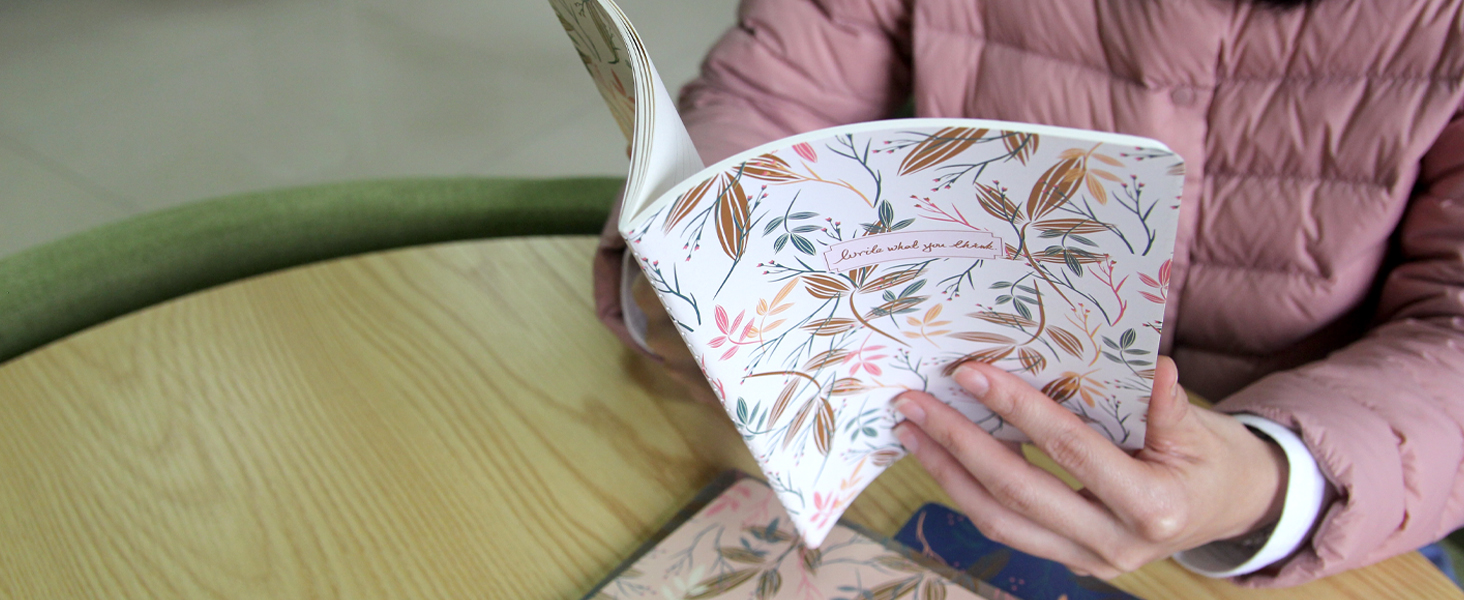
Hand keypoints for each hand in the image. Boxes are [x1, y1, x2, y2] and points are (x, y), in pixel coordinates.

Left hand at [892, 356, 1286, 578]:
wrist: (1230, 511)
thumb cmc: (1212, 461)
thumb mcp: (1202, 431)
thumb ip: (1170, 406)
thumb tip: (1156, 368)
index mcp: (1153, 507)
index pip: (1070, 451)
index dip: (1020, 411)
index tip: (972, 374)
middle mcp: (1114, 543)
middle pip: (1019, 492)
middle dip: (959, 445)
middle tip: (915, 404)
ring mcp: (1088, 559)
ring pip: (1000, 521)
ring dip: (948, 474)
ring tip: (911, 432)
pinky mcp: (1069, 559)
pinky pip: (1007, 529)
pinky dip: (968, 492)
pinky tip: (941, 458)